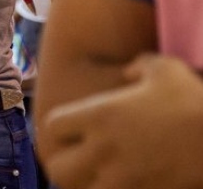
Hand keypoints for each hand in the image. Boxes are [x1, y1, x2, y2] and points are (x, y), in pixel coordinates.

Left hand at [41, 54, 202, 188]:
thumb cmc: (194, 101)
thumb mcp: (166, 69)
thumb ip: (140, 65)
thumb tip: (129, 71)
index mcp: (100, 116)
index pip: (52, 127)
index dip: (59, 128)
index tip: (73, 129)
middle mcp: (104, 149)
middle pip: (58, 168)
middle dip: (63, 165)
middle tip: (78, 160)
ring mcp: (123, 178)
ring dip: (86, 184)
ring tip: (99, 176)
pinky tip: (125, 184)